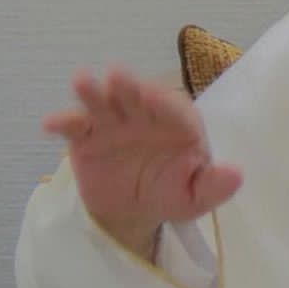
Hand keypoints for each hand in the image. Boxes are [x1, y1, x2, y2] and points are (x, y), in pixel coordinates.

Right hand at [42, 67, 241, 258]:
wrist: (134, 211)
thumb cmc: (172, 194)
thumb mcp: (197, 197)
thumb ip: (215, 185)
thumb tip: (237, 174)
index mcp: (180, 125)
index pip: (176, 109)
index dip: (165, 104)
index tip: (155, 98)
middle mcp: (147, 116)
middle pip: (137, 96)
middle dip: (129, 86)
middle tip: (119, 76)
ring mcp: (115, 123)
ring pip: (104, 102)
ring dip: (93, 92)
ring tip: (82, 81)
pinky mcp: (88, 136)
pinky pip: (74, 126)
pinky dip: (63, 122)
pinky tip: (51, 124)